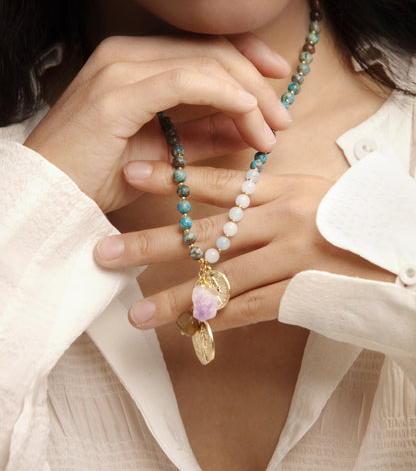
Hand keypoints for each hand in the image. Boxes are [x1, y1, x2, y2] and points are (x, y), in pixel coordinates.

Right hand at [24, 33, 291, 210]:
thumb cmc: (97, 177)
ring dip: (248, 94)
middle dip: (256, 81)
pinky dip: (224, 95)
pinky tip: (247, 116)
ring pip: (205, 62)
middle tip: (282, 117)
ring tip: (272, 129)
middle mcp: (126, 53)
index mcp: (133, 60)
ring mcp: (120, 68)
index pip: (202, 46)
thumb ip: (202, 133)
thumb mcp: (162, 152)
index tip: (277, 81)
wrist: (49, 199)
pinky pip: (186, 80)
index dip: (247, 57)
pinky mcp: (118, 92)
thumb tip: (246, 125)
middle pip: (211, 51)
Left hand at [94, 161, 394, 329]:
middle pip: (206, 234)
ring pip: (221, 280)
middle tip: (106, 251)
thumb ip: (271, 193)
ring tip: (134, 312)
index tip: (132, 172)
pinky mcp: (304, 293)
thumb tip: (227, 194)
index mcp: (284, 188)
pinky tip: (188, 330)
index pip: (218, 182)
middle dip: (151, 244)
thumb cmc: (355, 219)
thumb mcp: (315, 191)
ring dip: (175, 298)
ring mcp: (293, 257)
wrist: (402, 254)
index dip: (174, 177)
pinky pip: (252, 310)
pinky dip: (219, 321)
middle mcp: (283, 219)